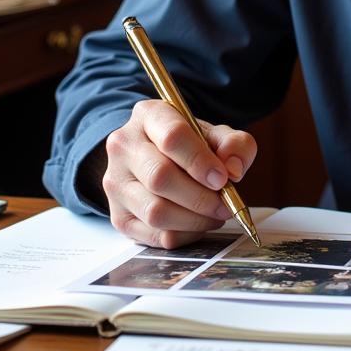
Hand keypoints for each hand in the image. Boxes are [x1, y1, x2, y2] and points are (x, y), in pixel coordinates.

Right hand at [101, 100, 256, 248]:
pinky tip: (198, 223)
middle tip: (226, 204)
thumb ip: (235, 144)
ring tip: (215, 214)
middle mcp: (124, 146)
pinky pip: (154, 235)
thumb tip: (233, 169)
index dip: (200, 161)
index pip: (172, 137)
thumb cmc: (190, 145)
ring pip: (155, 212)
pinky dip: (185, 234)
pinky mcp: (118, 216)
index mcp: (149, 115)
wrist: (157, 158)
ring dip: (195, 220)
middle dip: (201, 197)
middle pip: (160, 177)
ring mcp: (116, 183)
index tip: (223, 178)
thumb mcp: (216, 134)